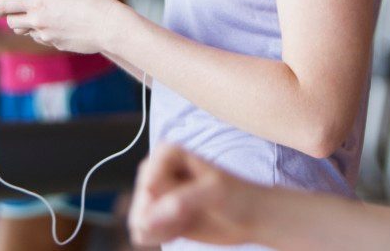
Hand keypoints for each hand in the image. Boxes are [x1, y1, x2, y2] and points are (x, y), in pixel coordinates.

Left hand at [0, 0, 129, 54]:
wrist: (110, 27)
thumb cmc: (92, 1)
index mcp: (38, 2)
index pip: (5, 4)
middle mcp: (38, 21)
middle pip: (11, 21)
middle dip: (10, 16)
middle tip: (18, 9)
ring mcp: (46, 36)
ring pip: (26, 31)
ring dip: (27, 24)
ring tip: (45, 15)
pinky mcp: (56, 45)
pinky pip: (42, 38)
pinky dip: (44, 31)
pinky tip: (60, 25)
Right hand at [129, 145, 257, 246]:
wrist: (251, 217)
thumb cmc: (237, 196)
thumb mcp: (213, 192)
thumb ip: (180, 202)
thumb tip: (147, 220)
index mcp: (167, 154)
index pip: (149, 183)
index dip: (166, 201)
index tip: (190, 204)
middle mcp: (157, 171)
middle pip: (141, 202)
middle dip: (163, 217)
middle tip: (190, 214)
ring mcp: (156, 195)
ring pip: (138, 220)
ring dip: (162, 229)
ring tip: (188, 221)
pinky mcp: (158, 216)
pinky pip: (142, 233)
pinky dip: (161, 236)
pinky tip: (182, 229)